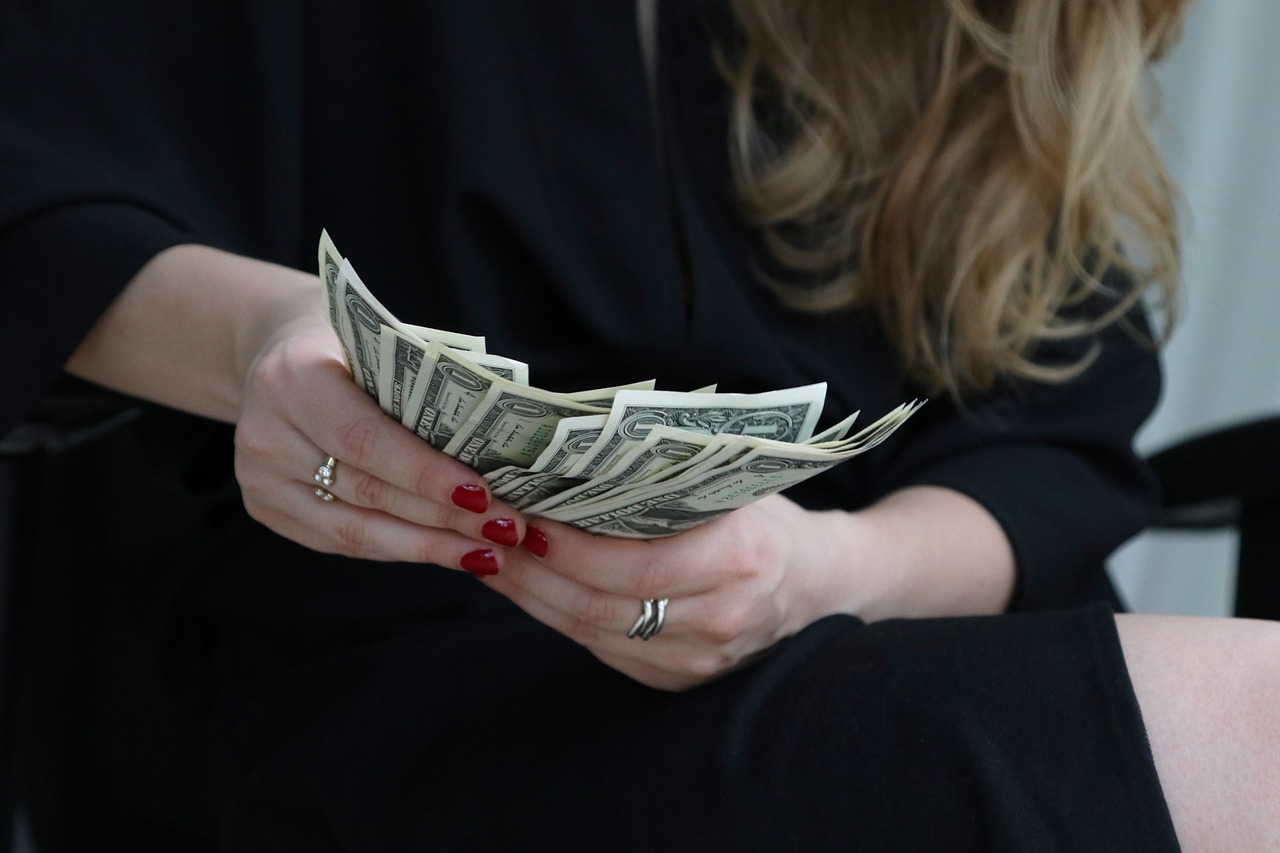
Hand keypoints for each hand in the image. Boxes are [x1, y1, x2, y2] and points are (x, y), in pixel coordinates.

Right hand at [233, 309, 528, 573]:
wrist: (274, 350)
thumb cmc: (347, 343)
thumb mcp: (379, 342)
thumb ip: (422, 386)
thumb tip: (500, 443)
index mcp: (293, 377)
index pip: (366, 439)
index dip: (425, 474)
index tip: (483, 496)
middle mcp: (266, 433)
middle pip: (367, 491)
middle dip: (443, 517)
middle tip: (505, 530)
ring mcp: (258, 478)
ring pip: (354, 530)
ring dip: (428, 546)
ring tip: (486, 553)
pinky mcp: (264, 508)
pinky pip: (341, 541)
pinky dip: (399, 547)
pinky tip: (446, 551)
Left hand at [483, 495, 850, 690]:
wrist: (817, 587)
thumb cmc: (765, 521)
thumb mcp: (732, 488)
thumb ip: (667, 480)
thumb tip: (573, 454)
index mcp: (741, 559)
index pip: (640, 564)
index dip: (573, 549)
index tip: (523, 519)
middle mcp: (723, 618)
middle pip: (603, 605)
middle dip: (534, 572)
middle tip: (488, 536)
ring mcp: (700, 660)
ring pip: (594, 633)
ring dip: (533, 597)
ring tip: (493, 559)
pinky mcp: (679, 681)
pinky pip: (603, 650)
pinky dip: (558, 618)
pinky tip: (528, 588)